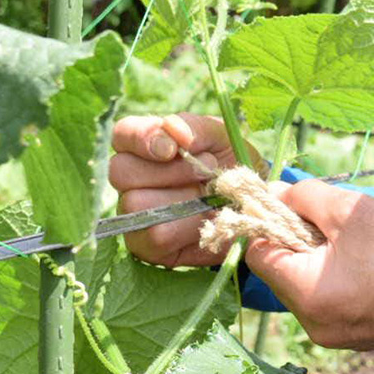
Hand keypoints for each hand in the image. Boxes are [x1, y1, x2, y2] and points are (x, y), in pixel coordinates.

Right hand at [110, 113, 261, 266]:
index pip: (123, 133)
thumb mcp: (223, 138)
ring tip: (209, 197)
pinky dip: (188, 226)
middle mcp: (131, 180)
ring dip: (182, 200)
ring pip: (136, 204)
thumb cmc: (232, 164)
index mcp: (146, 145)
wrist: (252, 204)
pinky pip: (154, 236)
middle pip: (121, 171)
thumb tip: (172, 130)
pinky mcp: (145, 245)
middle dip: (170, 171)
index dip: (142, 138)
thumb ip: (197, 127)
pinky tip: (206, 220)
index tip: (172, 149)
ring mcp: (133, 213)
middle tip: (206, 172)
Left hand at [244, 179, 373, 350]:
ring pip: (308, 286)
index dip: (269, 222)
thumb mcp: (354, 210)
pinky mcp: (356, 337)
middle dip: (299, 240)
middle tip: (334, 219)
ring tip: (359, 241)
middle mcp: (313, 325)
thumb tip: (274, 194)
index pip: (258, 255)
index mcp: (308, 294)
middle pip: (283, 272)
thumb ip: (306, 197)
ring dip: (321, 258)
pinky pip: (331, 301)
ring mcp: (335, 336)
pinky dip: (340, 278)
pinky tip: (371, 262)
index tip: (293, 202)